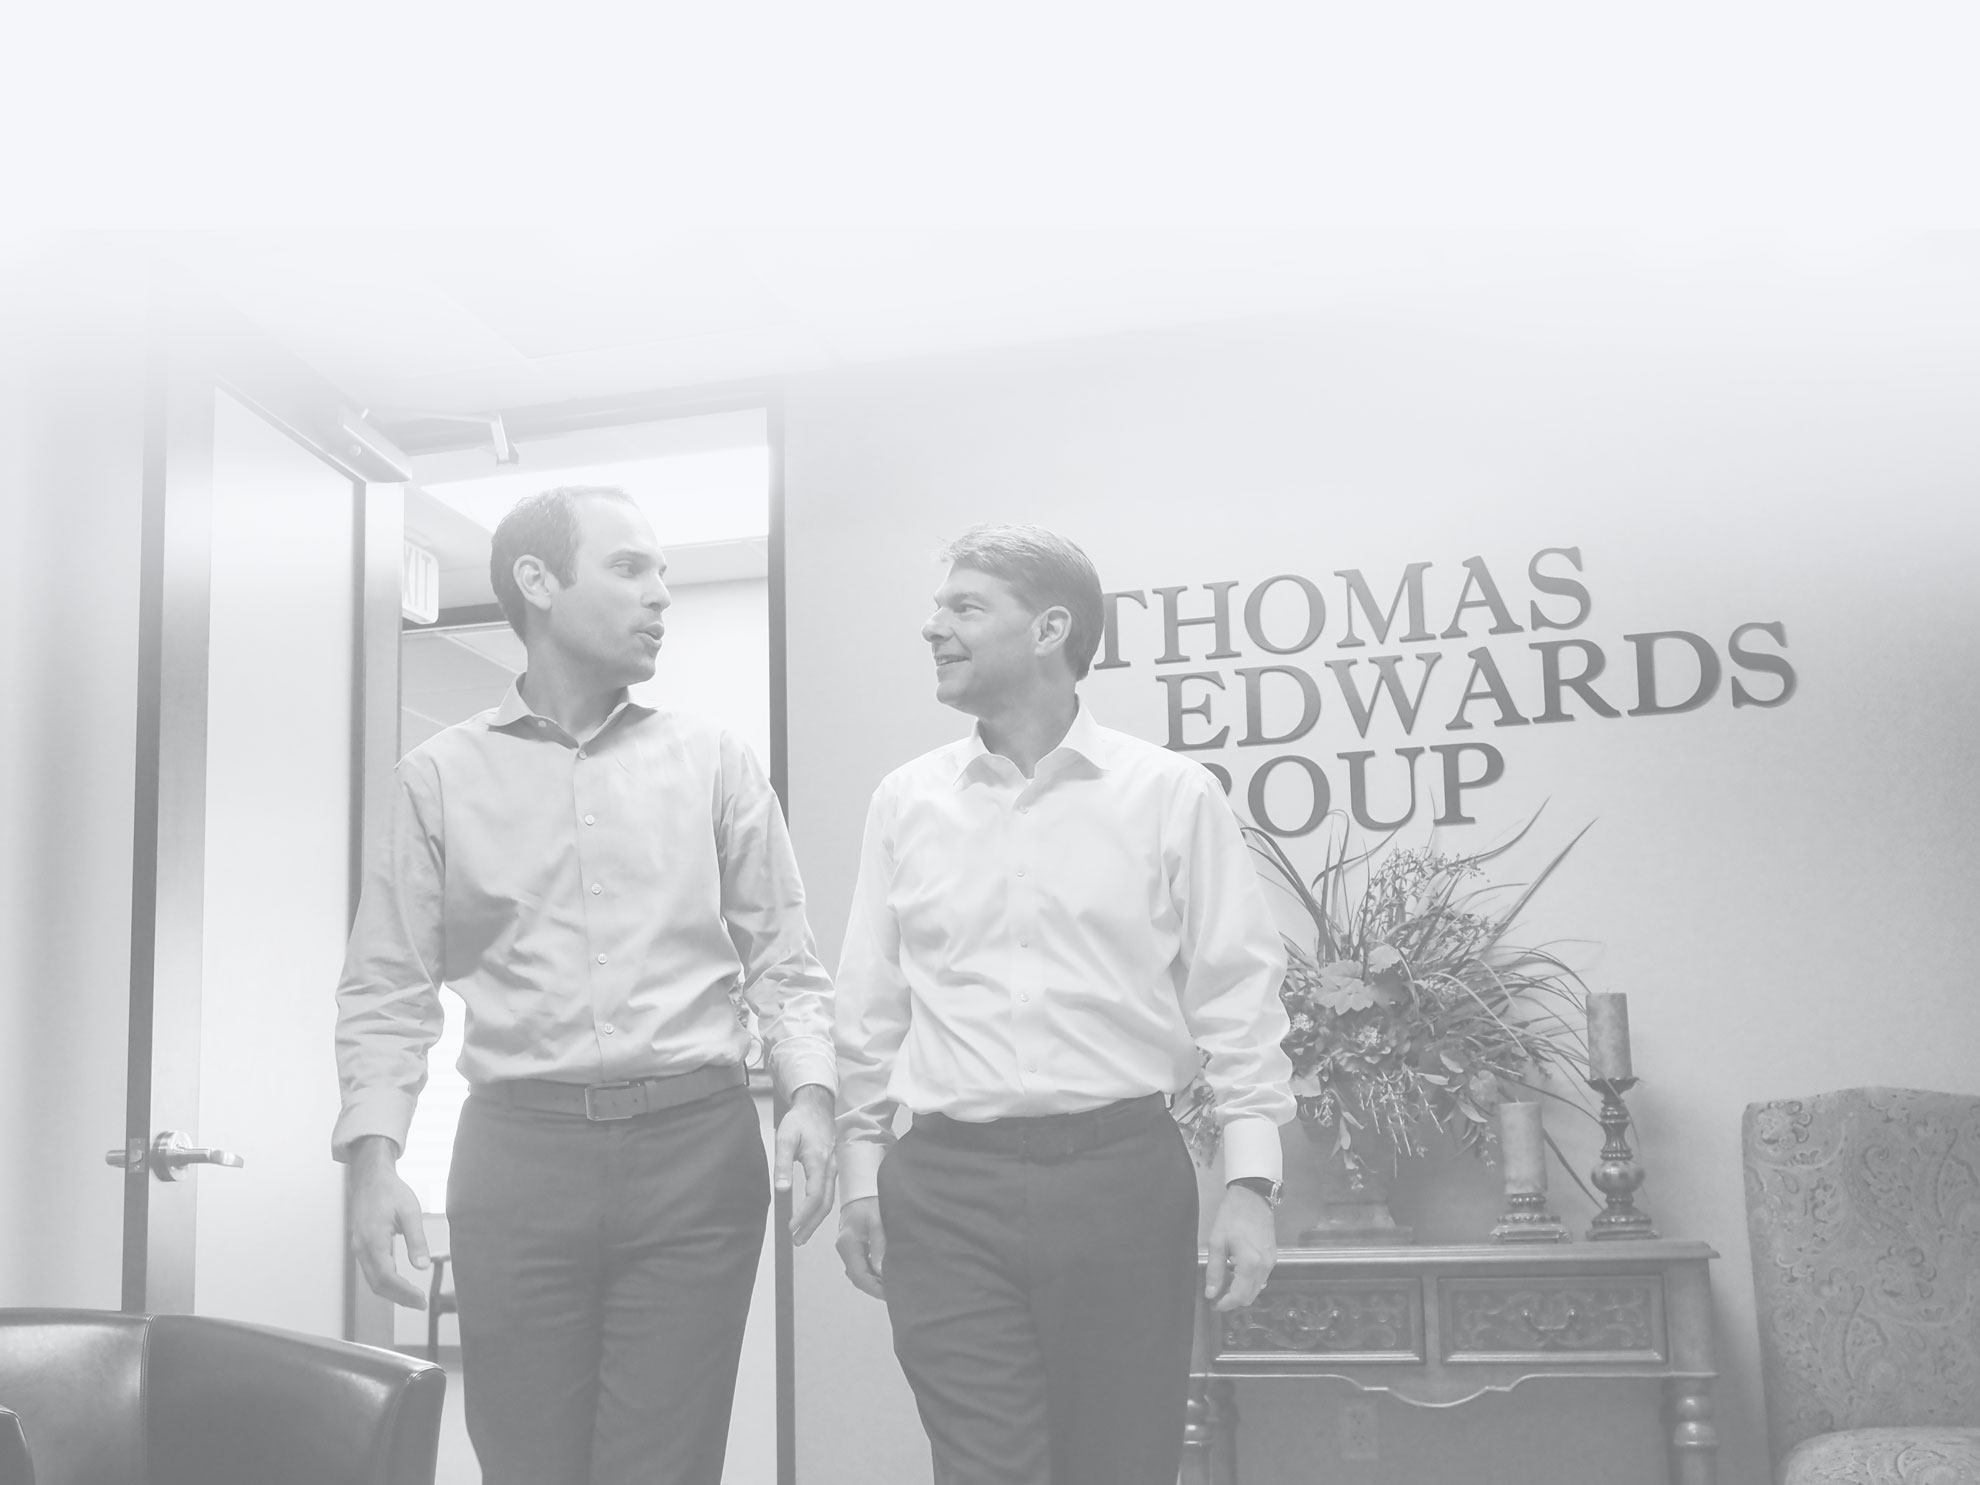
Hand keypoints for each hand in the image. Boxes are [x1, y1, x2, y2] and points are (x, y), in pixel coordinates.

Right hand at [348, 1136, 429, 1307]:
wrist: (369, 1177)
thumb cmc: (391, 1191)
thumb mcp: (410, 1212)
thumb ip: (416, 1240)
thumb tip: (422, 1267)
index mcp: (373, 1240)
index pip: (387, 1277)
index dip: (404, 1292)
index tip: (421, 1300)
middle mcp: (362, 1248)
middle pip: (377, 1284)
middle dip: (399, 1298)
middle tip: (421, 1304)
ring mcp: (359, 1248)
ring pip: (372, 1280)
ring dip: (392, 1293)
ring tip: (414, 1298)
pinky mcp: (361, 1246)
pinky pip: (370, 1271)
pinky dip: (385, 1282)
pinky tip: (400, 1284)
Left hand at [775, 1084, 837, 1243]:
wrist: (817, 1105)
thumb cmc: (799, 1120)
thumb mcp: (785, 1137)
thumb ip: (782, 1164)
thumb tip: (782, 1190)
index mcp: (819, 1161)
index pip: (814, 1196)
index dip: (804, 1215)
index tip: (791, 1227)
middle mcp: (830, 1167)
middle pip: (825, 1204)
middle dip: (811, 1225)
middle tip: (796, 1241)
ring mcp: (834, 1168)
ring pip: (829, 1200)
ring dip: (815, 1220)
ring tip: (801, 1235)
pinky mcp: (832, 1168)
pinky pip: (829, 1193)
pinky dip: (820, 1209)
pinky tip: (810, 1216)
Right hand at [835, 1196, 886, 1299]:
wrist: (862, 1186)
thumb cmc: (871, 1200)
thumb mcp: (877, 1222)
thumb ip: (879, 1247)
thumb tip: (881, 1272)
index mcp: (847, 1243)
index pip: (859, 1275)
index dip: (874, 1288)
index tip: (890, 1295)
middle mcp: (844, 1248)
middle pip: (858, 1277)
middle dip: (875, 1288)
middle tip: (895, 1294)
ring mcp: (847, 1247)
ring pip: (859, 1273)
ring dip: (874, 1282)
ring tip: (893, 1287)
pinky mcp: (853, 1246)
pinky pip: (861, 1265)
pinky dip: (872, 1273)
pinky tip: (885, 1275)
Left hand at [1204, 1182, 1276, 1310]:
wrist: (1252, 1197)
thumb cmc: (1232, 1216)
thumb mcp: (1217, 1242)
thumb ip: (1214, 1270)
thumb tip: (1211, 1292)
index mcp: (1250, 1264)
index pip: (1240, 1296)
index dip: (1225, 1304)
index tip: (1213, 1304)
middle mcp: (1264, 1267)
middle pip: (1250, 1296)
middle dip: (1233, 1300)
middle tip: (1216, 1294)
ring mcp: (1271, 1262)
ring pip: (1257, 1289)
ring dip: (1241, 1291)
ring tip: (1224, 1282)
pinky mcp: (1272, 1257)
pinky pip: (1261, 1278)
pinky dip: (1248, 1281)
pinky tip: (1235, 1272)